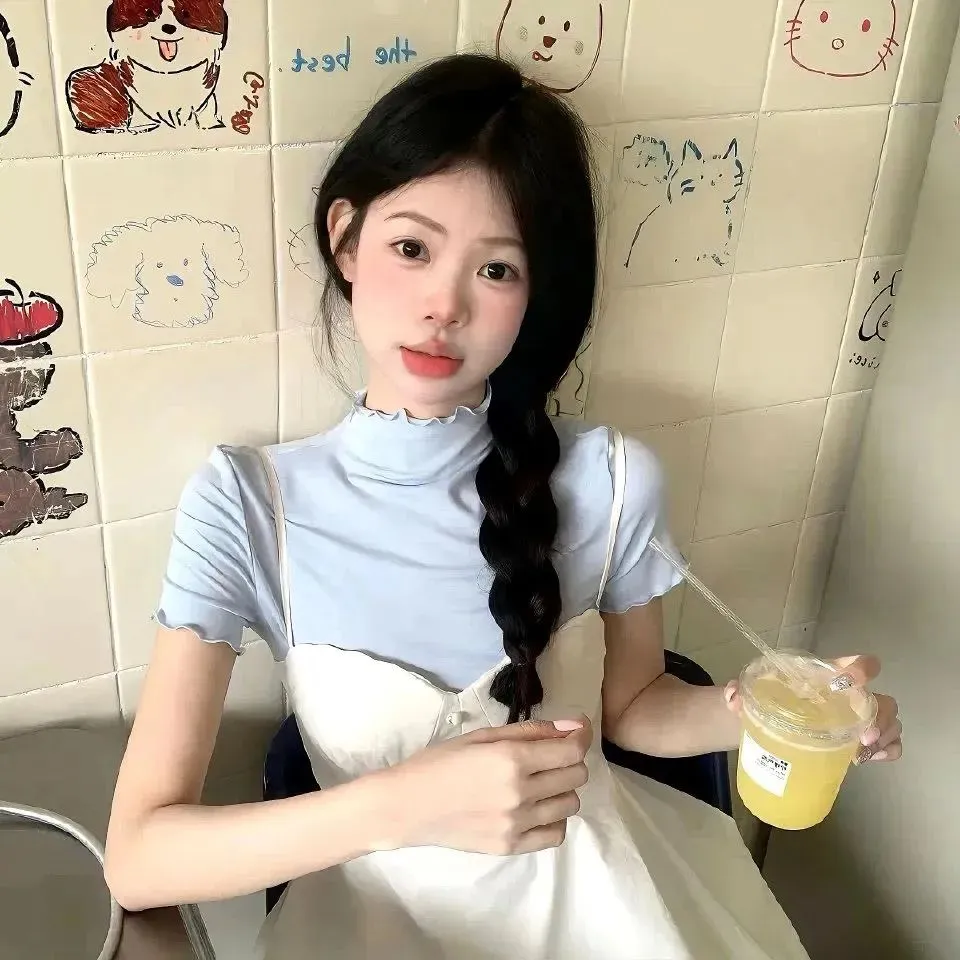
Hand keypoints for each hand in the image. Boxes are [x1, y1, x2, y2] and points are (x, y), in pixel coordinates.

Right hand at [386, 716, 591, 855]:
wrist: (406, 806)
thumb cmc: (440, 762)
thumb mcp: (482, 735)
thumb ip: (530, 731)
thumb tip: (571, 726)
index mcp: (512, 759)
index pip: (571, 750)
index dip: (579, 736)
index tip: (575, 730)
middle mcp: (520, 792)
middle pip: (575, 776)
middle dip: (568, 760)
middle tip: (548, 755)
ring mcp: (517, 823)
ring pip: (569, 804)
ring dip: (561, 789)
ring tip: (538, 783)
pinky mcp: (511, 846)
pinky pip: (555, 834)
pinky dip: (553, 818)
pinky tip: (535, 808)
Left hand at [722, 654, 901, 764]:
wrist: (761, 723)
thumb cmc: (762, 700)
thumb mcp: (749, 693)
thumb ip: (739, 692)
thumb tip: (735, 697)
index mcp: (826, 675)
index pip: (855, 664)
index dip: (861, 669)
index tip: (850, 682)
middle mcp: (847, 695)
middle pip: (881, 699)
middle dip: (880, 717)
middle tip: (863, 738)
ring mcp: (857, 718)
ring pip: (889, 721)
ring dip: (885, 736)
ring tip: (863, 753)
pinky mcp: (857, 741)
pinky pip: (887, 744)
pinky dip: (887, 751)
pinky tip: (870, 759)